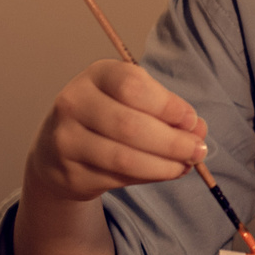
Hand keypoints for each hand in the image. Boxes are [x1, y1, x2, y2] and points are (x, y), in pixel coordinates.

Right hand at [23, 60, 207, 204]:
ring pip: (124, 158)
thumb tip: (198, 129)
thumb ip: (165, 110)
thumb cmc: (106, 116)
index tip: (191, 120)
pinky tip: (164, 172)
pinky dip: (149, 177)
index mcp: (96, 75)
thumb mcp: (132, 100)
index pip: (132, 86)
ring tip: (185, 165)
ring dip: (164, 165)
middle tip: (198, 150)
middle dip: (172, 142)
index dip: (167, 105)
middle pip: (129, 125)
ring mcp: (67, 140)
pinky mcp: (70, 173)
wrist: (57, 149)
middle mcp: (74, 103)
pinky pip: (117, 179)